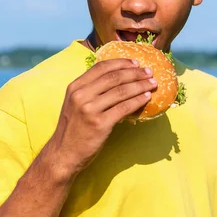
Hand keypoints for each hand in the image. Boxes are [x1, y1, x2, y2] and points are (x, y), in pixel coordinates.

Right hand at [46, 58, 155, 175]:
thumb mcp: (75, 104)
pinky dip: (137, 101)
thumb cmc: (73, 129)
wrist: (63, 154)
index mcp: (75, 87)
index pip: (101, 67)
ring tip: (152, 84)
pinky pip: (124, 108)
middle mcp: (81, 95)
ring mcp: (89, 109)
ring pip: (121, 91)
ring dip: (140, 86)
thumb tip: (118, 79)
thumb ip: (91, 90)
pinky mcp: (99, 124)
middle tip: (149, 72)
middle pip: (114, 78)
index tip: (136, 63)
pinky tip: (146, 98)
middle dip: (135, 73)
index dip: (121, 63)